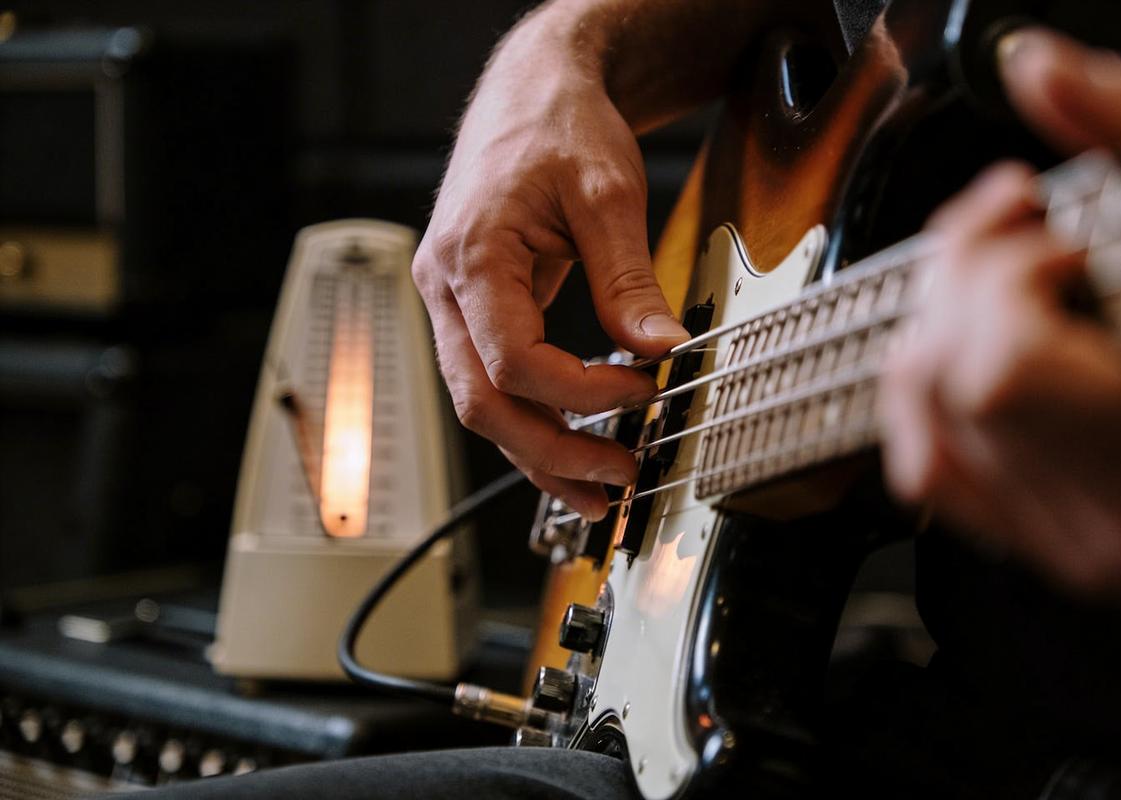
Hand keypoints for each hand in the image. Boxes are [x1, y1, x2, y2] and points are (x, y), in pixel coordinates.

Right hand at [412, 10, 688, 520]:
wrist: (529, 91)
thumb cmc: (557, 126)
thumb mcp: (606, 193)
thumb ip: (627, 280)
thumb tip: (661, 351)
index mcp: (470, 256)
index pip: (513, 360)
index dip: (580, 393)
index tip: (643, 392)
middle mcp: (444, 287)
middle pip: (480, 402)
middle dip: (550, 452)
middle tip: (617, 478)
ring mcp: (449, 302)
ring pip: (479, 404)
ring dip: (537, 453)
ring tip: (598, 490)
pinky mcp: (470, 308)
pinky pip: (491, 381)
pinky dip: (532, 420)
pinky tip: (571, 448)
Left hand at [879, 29, 1120, 626]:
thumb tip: (1040, 69)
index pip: (1001, 369)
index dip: (998, 275)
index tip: (1052, 233)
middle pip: (946, 388)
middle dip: (956, 283)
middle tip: (1021, 241)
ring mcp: (1080, 546)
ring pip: (923, 433)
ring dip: (935, 331)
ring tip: (1002, 287)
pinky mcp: (1055, 554)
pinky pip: (936, 475)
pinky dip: (929, 398)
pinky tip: (974, 351)